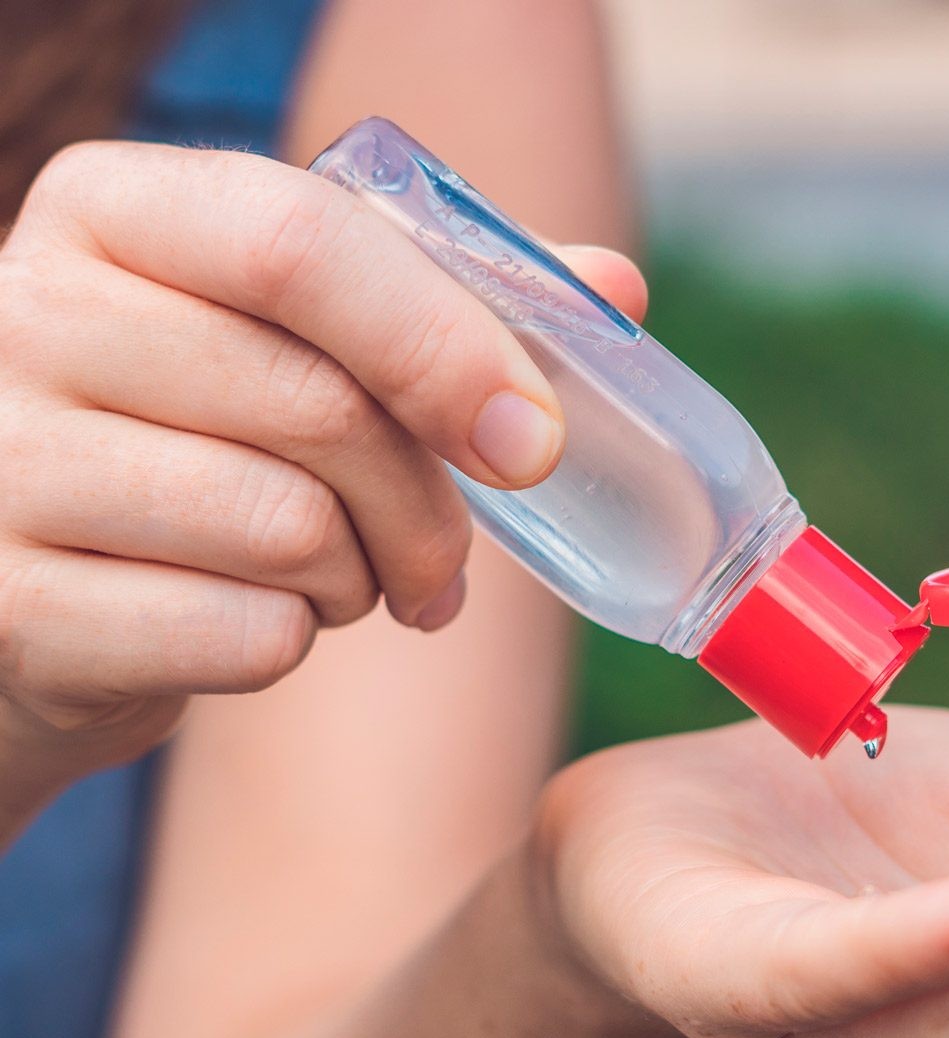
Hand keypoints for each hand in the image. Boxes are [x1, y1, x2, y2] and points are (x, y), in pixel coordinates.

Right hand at [0, 142, 644, 799]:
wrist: (46, 587)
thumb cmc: (203, 446)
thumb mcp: (300, 342)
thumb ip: (449, 304)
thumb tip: (616, 289)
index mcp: (116, 212)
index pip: (303, 244)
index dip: (449, 345)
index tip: (536, 441)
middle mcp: (28, 314)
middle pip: (320, 407)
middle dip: (426, 509)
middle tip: (441, 559)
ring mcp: (0, 465)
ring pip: (286, 528)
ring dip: (359, 578)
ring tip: (332, 578)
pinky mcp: (11, 608)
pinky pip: (240, 635)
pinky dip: (292, 645)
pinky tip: (255, 625)